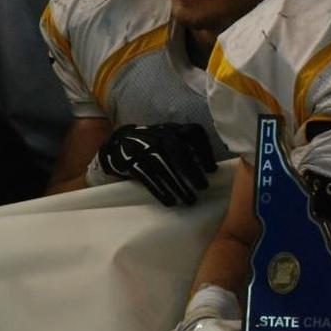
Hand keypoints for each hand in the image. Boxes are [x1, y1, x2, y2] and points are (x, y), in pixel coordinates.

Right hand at [89, 123, 216, 205]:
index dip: (205, 150)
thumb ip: (187, 146)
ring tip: (190, 200)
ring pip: (163, 167)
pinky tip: (170, 201)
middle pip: (178, 150)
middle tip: (202, 188)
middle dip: (192, 170)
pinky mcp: (131, 162)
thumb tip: (212, 169)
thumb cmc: (153, 145)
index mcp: (172, 128)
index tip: (212, 170)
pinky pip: (148, 178)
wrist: (118, 144)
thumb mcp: (169, 137)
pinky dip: (160, 191)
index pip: (193, 132)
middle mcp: (159, 136)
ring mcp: (143, 148)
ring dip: (178, 185)